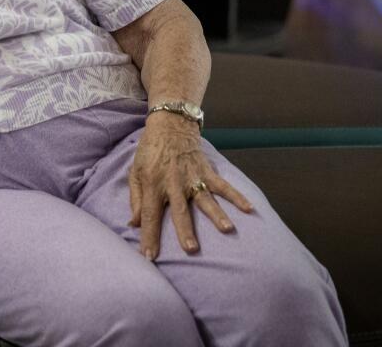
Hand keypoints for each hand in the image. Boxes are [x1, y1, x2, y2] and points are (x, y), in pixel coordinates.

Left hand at [127, 113, 253, 259]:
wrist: (169, 124)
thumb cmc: (149, 151)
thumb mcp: (135, 172)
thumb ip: (135, 199)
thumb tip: (133, 224)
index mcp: (152, 184)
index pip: (149, 215)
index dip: (149, 236)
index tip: (149, 256)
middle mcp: (173, 182)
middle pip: (180, 210)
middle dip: (185, 230)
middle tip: (191, 249)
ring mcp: (192, 177)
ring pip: (205, 199)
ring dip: (216, 214)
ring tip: (227, 229)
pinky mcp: (206, 170)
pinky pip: (223, 185)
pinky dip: (236, 196)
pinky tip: (248, 209)